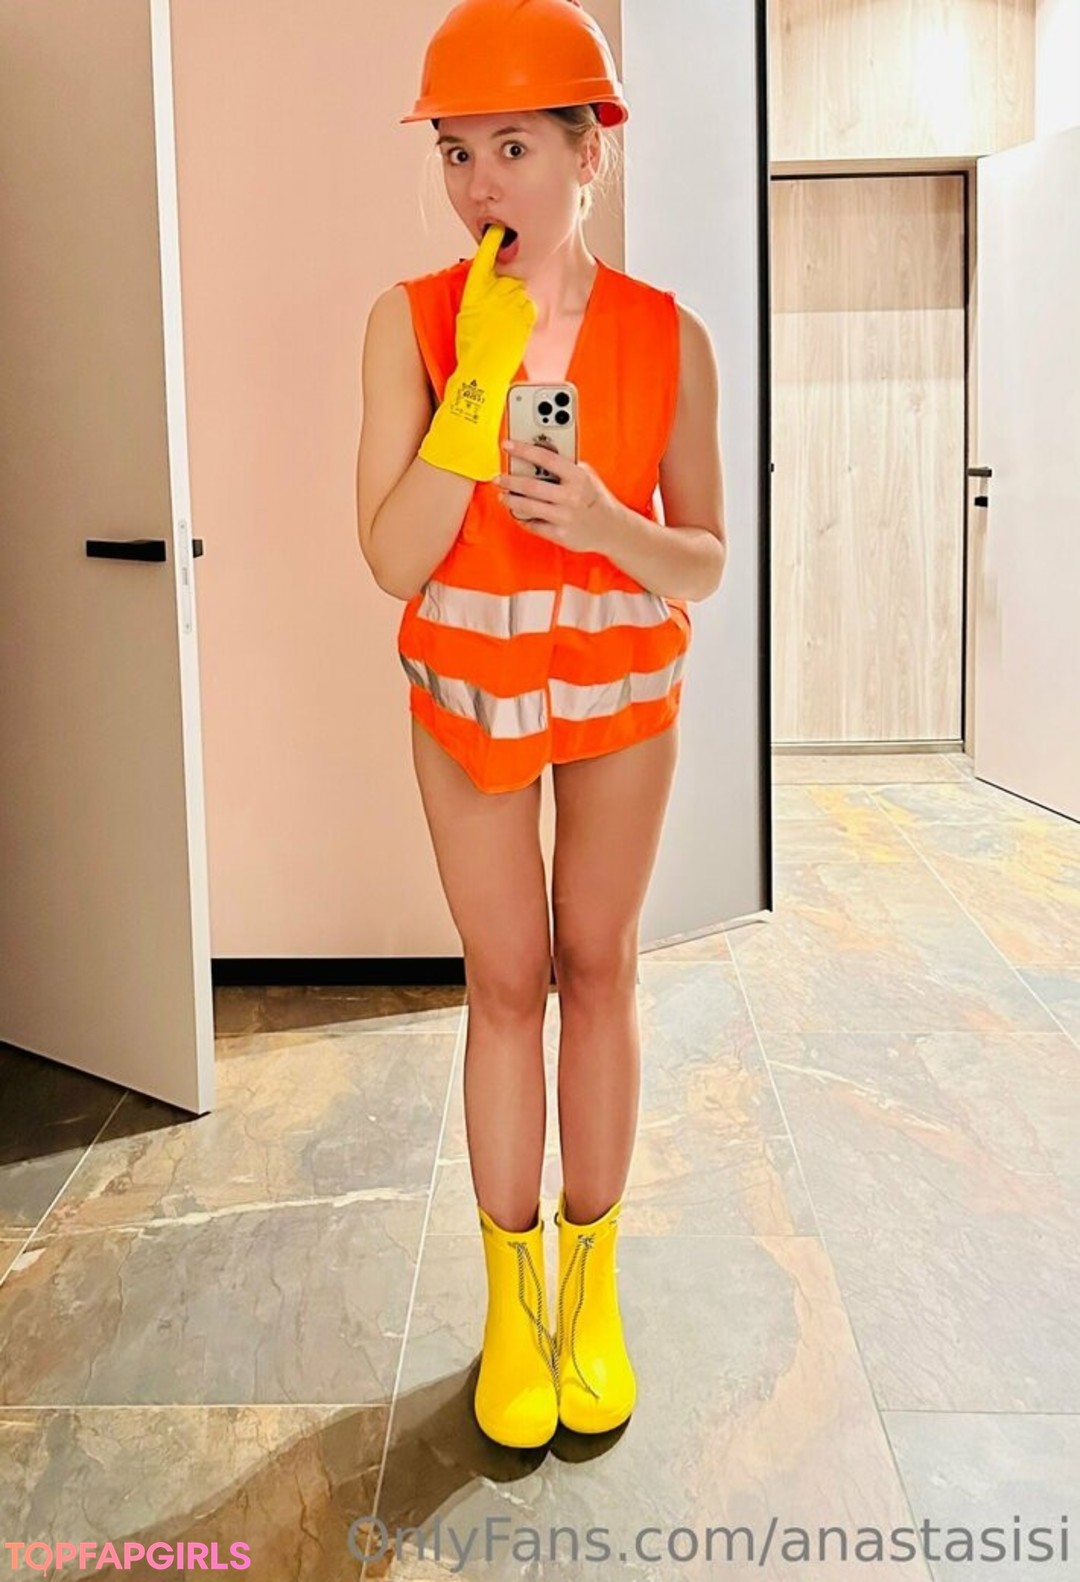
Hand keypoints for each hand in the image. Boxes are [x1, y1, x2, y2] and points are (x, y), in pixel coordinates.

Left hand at [495, 440, 621, 553]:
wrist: (612, 528)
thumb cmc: (594, 498)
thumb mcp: (586, 474)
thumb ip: (564, 465)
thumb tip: (535, 451)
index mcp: (578, 477)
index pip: (545, 458)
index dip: (523, 450)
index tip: (507, 445)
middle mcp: (571, 497)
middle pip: (531, 486)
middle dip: (509, 481)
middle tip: (499, 477)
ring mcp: (565, 517)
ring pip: (527, 507)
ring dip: (510, 500)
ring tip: (504, 496)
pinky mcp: (559, 534)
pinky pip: (533, 525)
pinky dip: (522, 518)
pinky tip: (518, 512)